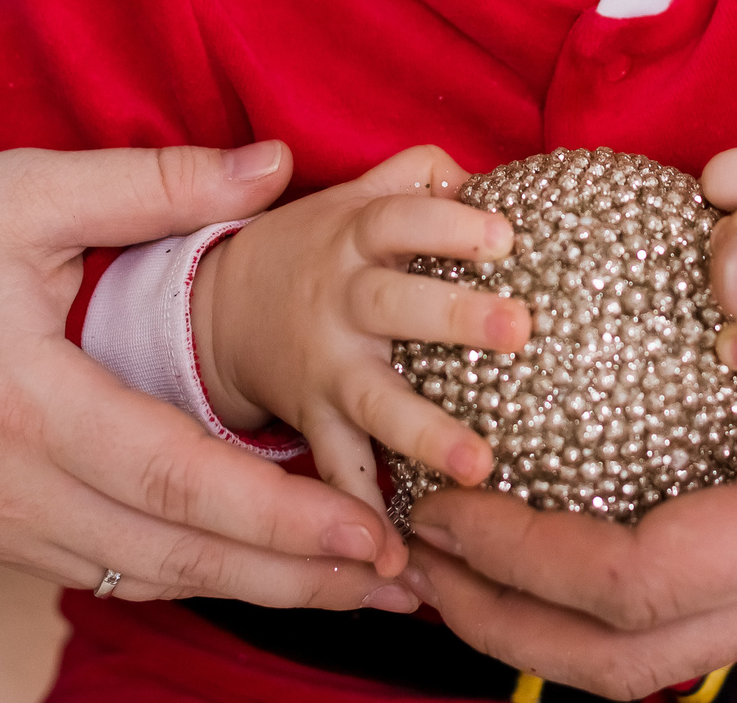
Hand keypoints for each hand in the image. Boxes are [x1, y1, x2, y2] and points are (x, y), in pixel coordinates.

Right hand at [0, 142, 412, 608]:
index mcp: (30, 403)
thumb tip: (277, 161)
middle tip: (404, 584)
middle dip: (299, 577)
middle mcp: (15, 489)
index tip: (373, 535)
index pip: (180, 478)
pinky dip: (188, 570)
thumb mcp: (19, 192)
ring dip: (255, 587)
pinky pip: (109, 567)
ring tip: (357, 588)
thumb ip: (155, 185)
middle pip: (180, 554)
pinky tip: (256, 565)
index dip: (284, 517)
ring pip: (149, 575)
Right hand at [192, 145, 531, 518]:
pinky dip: (364, 521)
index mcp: (353, 238)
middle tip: (521, 330)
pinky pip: (338, 474)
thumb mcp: (355, 194)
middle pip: (393, 306)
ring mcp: (325, 370)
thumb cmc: (317, 246)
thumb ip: (416, 175)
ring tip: (482, 465)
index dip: (447, 224)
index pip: (399, 220)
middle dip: (452, 318)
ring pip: (373, 402)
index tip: (505, 235)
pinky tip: (401, 567)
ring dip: (425, 434)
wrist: (216, 310)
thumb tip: (493, 169)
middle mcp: (339, 303)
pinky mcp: (313, 424)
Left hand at [399, 212, 736, 698]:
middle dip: (504, 622)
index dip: (522, 561)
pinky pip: (711, 583)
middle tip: (409, 550)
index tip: (435, 509)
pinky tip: (580, 494)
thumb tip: (723, 245)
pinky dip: (619, 566)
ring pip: (670, 637)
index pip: (647, 581)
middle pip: (635, 654)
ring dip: (550, 609)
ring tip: (460, 538)